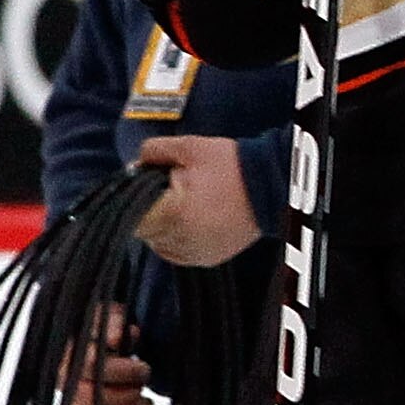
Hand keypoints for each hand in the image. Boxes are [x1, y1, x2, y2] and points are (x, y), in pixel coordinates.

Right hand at [67, 307, 153, 404]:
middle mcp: (67, 379)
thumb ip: (114, 321)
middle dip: (126, 393)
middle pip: (91, 399)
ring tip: (144, 400)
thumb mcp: (112, 314)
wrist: (102, 337)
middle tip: (143, 381)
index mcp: (72, 351)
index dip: (121, 371)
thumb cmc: (107, 326)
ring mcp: (73, 400)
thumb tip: (117, 337)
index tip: (143, 367)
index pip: (92, 367)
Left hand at [135, 136, 262, 266]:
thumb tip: (135, 164)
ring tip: (183, 207)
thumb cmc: (233, 166)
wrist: (271, 187)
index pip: (134, 217)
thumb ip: (154, 151)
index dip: (135, 202)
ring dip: (163, 228)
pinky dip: (177, 239)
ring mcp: (196, 251)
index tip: (147, 190)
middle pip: (145, 232)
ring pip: (159, 244)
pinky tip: (191, 221)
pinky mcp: (207, 258)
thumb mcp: (190, 147)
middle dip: (151, 212)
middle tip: (169, 193)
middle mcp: (183, 238)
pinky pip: (177, 253)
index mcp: (175, 211)